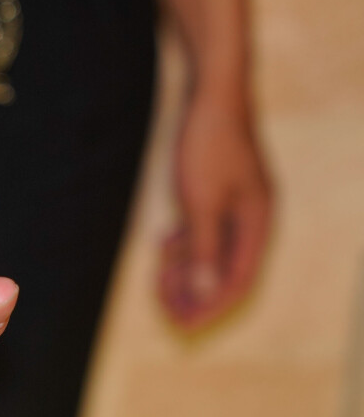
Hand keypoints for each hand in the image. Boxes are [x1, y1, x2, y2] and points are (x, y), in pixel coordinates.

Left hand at [159, 90, 272, 329]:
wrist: (213, 92)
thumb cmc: (210, 143)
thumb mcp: (201, 202)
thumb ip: (202, 249)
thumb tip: (202, 293)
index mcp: (258, 225)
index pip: (238, 283)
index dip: (210, 307)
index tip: (181, 324)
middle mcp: (253, 220)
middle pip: (225, 272)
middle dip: (194, 292)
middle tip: (162, 304)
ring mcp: (238, 206)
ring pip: (212, 253)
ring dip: (186, 269)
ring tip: (158, 276)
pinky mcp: (221, 193)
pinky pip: (204, 232)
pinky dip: (184, 244)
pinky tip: (163, 247)